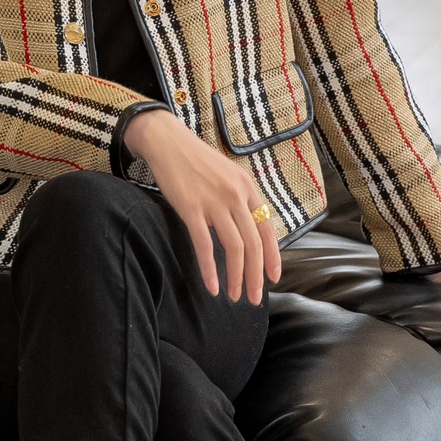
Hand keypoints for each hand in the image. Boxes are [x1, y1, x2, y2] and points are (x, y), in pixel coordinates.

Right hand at [124, 108, 280, 304]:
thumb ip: (240, 199)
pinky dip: (209, 269)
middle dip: (256, 276)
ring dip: (236, 277)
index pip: (267, 229)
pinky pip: (204, 244)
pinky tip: (211, 286)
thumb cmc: (196, 161)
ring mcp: (214, 201)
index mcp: (248, 187)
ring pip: (234, 247)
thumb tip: (248, 229)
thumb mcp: (228, 175)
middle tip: (254, 298)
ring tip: (235, 296)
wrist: (167, 141)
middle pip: (253, 243)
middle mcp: (236, 195)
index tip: (273, 278)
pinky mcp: (191, 208)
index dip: (272, 257)